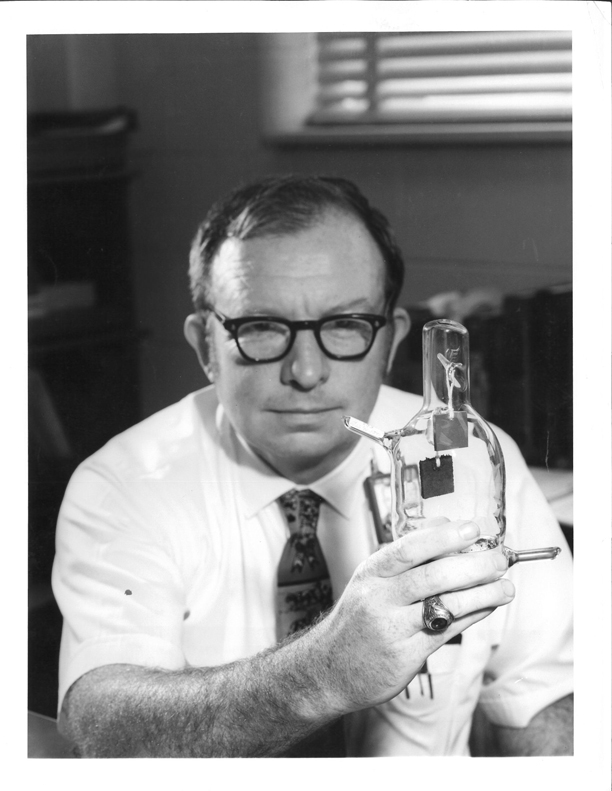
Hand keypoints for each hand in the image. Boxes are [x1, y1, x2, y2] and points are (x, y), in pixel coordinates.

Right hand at [310, 519, 513, 712]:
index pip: (409, 548)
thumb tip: (445, 524)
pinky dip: (473, 616)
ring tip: (506, 586)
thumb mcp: (372, 579)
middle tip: (499, 558)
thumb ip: (407, 555)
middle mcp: (380, 599)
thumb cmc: (359, 617)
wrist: (330, 668)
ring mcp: (393, 629)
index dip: (444, 537)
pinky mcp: (406, 656)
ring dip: (483, 594)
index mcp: (372, 572)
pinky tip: (488, 606)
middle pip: (433, 576)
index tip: (473, 529)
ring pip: (446, 605)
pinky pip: (448, 632)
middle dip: (474, 565)